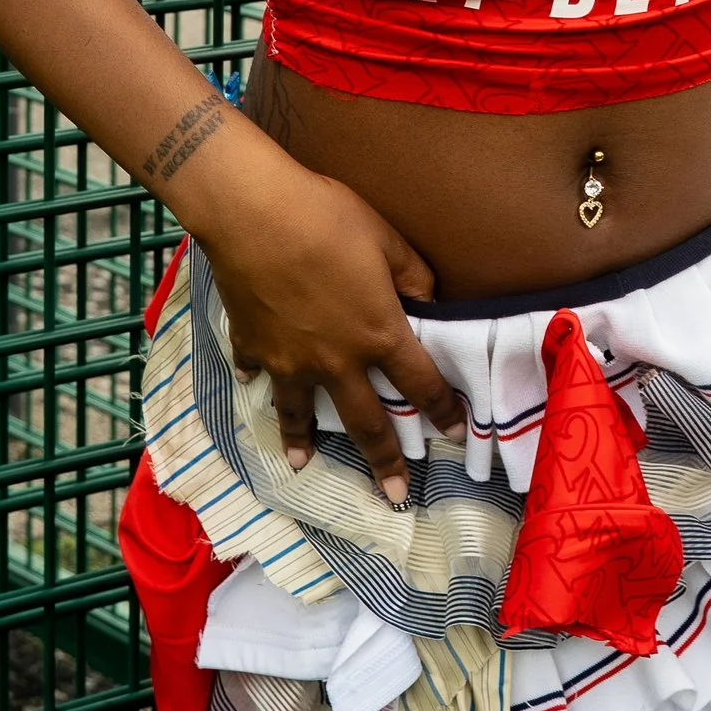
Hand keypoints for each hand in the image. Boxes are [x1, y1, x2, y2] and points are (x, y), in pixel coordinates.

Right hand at [202, 161, 464, 506]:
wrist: (253, 214)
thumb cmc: (328, 219)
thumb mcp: (387, 240)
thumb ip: (413, 276)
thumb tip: (428, 301)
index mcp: (378, 334)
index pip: (422, 384)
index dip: (444, 411)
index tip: (458, 434)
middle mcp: (336, 361)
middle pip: (365, 422)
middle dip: (384, 461)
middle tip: (394, 496)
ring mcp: (290, 360)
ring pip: (300, 412)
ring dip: (303, 440)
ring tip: (303, 464)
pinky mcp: (252, 345)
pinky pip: (256, 369)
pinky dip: (256, 377)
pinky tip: (253, 381)